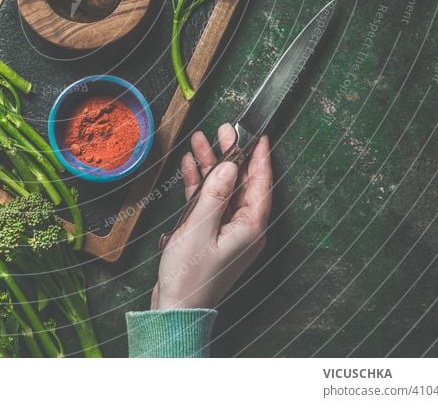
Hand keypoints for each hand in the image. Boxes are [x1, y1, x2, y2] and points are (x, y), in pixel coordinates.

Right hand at [151, 124, 272, 309]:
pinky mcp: (209, 234)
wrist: (175, 308)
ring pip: (222, 188)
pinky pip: (208, 201)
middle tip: (223, 130)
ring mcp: (226, 230)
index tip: (258, 135)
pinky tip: (189, 166)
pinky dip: (199, 183)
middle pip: (241, 183)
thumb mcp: (201, 229)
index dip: (260, 158)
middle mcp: (243, 228)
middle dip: (231, 155)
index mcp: (250, 228)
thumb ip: (215, 194)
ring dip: (211, 166)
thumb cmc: (191, 276)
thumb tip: (230, 166)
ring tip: (200, 141)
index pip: (261, 185)